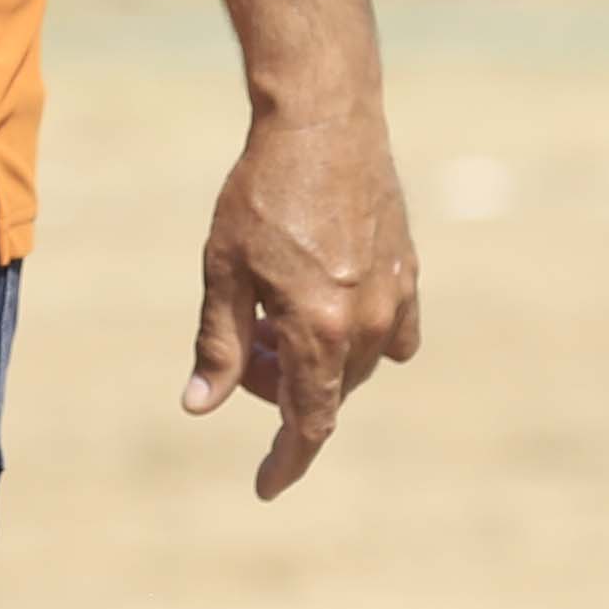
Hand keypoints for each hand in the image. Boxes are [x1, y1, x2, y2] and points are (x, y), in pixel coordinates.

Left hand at [183, 102, 421, 498]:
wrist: (324, 122)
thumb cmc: (262, 192)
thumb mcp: (223, 269)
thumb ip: (217, 343)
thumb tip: (200, 407)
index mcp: (319, 328)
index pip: (307, 423)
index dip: (286, 461)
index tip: (264, 487)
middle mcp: (368, 324)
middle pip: (326, 391)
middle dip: (280, 388)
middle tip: (242, 347)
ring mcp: (396, 298)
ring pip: (357, 365)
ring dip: (315, 362)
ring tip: (272, 317)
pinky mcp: (409, 272)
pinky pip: (393, 334)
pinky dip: (360, 340)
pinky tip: (326, 309)